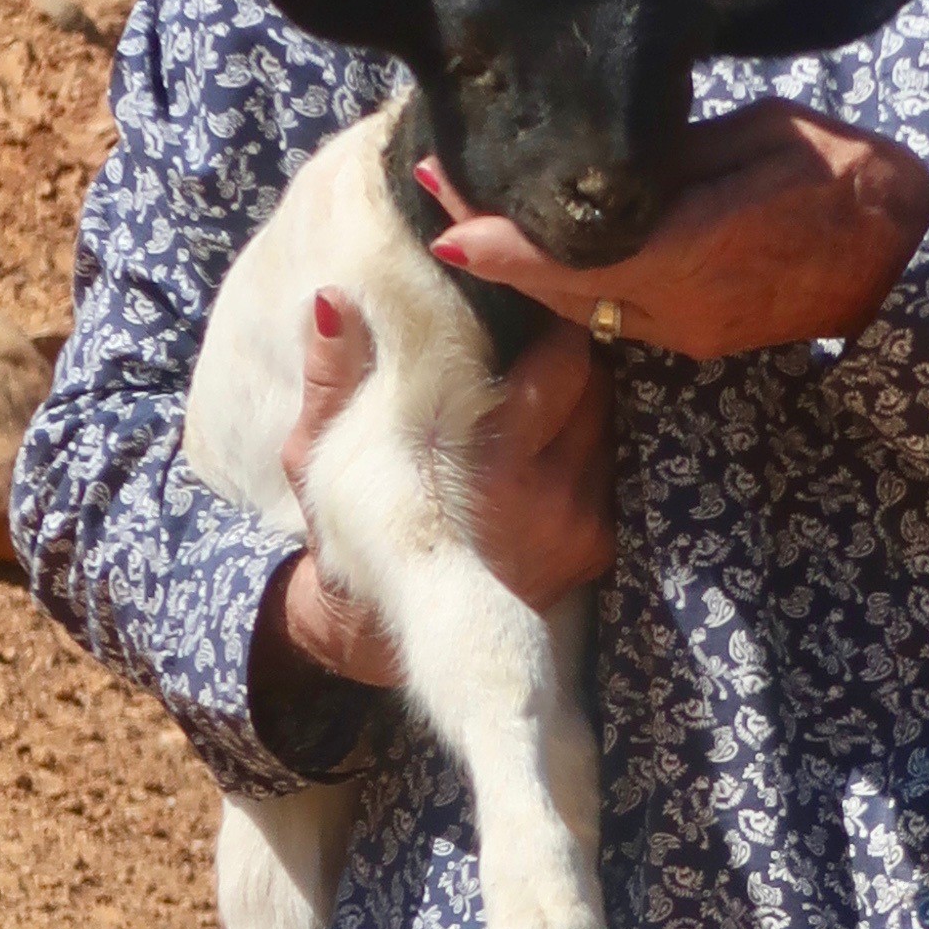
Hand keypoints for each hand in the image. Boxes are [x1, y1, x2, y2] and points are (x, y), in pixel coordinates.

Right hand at [257, 286, 618, 699]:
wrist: (392, 631)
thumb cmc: (357, 531)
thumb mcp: (323, 455)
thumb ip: (334, 377)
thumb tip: (335, 299)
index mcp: (488, 468)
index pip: (561, 361)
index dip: (547, 319)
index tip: (523, 296)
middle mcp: (549, 497)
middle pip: (594, 384)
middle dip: (566, 353)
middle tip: (530, 332)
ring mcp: (579, 524)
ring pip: (605, 421)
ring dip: (578, 398)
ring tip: (533, 384)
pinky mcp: (596, 548)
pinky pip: (606, 466)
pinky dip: (583, 444)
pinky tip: (542, 440)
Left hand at [426, 101, 928, 360]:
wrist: (906, 258)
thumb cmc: (844, 178)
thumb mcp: (759, 138)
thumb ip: (674, 157)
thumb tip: (602, 158)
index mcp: (694, 253)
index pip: (575, 257)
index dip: (503, 244)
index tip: (446, 220)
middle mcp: (678, 308)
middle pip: (559, 290)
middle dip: (493, 244)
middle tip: (435, 183)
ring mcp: (686, 331)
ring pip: (578, 307)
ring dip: (522, 264)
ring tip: (469, 208)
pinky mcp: (695, 336)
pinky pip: (610, 311)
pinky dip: (564, 278)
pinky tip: (542, 240)